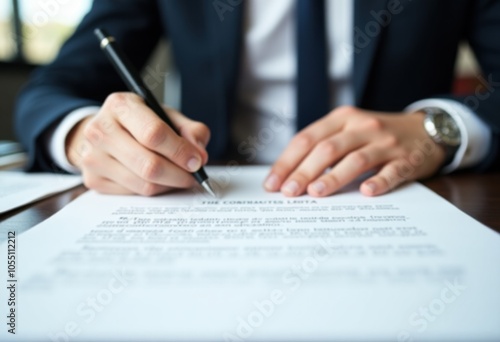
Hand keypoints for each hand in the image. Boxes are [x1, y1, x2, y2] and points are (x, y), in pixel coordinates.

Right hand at [66, 92, 209, 195]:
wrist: (104, 131)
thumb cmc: (140, 122)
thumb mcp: (166, 115)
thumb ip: (190, 130)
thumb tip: (200, 156)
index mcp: (120, 106)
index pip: (153, 133)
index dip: (180, 151)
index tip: (197, 161)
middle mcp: (100, 130)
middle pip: (149, 165)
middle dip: (179, 174)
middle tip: (193, 176)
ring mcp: (92, 157)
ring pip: (144, 184)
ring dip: (169, 185)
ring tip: (179, 177)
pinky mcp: (92, 180)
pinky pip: (134, 194)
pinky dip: (154, 190)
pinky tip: (160, 180)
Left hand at [264, 106, 445, 196]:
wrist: (426, 130)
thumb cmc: (376, 135)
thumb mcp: (349, 130)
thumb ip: (322, 146)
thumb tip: (289, 176)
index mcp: (342, 118)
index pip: (307, 138)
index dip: (287, 161)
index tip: (272, 183)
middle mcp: (362, 126)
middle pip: (327, 148)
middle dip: (304, 171)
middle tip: (288, 193)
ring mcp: (385, 142)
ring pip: (356, 159)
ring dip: (334, 177)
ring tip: (316, 193)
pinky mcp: (406, 159)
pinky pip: (391, 171)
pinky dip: (379, 182)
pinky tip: (367, 193)